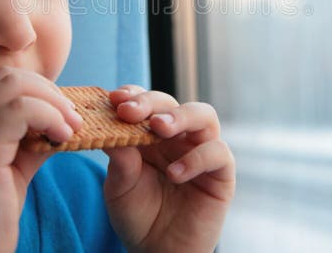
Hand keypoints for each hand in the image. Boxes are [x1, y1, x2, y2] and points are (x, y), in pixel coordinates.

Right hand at [0, 67, 82, 252]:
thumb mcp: (12, 166)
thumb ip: (29, 139)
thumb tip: (61, 121)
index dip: (32, 88)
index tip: (57, 112)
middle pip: (6, 76)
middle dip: (46, 90)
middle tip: (71, 117)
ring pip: (15, 85)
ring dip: (52, 101)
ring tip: (71, 127)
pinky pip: (21, 109)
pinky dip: (50, 116)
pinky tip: (62, 138)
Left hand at [103, 86, 235, 252]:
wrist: (158, 252)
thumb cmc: (137, 216)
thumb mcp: (119, 188)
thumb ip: (119, 161)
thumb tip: (110, 129)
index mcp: (150, 133)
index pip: (144, 102)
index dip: (132, 94)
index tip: (114, 98)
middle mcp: (177, 137)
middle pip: (171, 102)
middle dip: (149, 103)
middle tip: (130, 111)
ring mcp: (200, 151)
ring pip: (203, 115)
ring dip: (181, 116)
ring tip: (159, 128)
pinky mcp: (221, 172)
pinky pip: (218, 152)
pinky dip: (197, 157)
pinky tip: (174, 173)